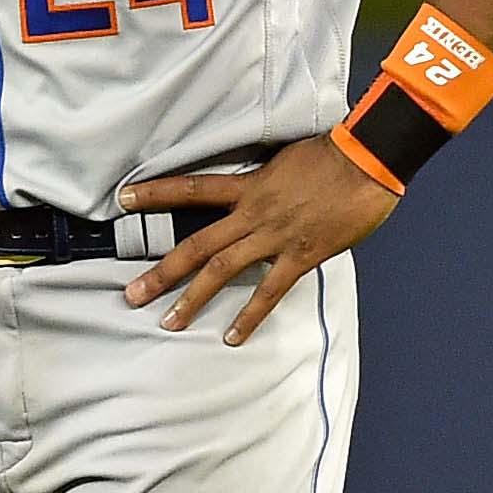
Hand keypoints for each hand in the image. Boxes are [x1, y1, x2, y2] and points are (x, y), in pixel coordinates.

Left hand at [120, 136, 397, 345]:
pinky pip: (269, 291)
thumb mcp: (286, 160)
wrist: (369, 159)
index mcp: (248, 185)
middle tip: (132, 295)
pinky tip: (232, 337)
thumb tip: (252, 192)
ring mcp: (275, 236)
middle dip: (162, 271)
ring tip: (169, 322)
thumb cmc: (334, 154)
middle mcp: (253, 213)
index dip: (155, 192)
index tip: (122, 199)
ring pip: (223, 270)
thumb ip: (264, 181)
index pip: (191, 187)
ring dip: (193, 299)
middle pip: (196, 244)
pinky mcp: (301, 255)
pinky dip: (250, 316)